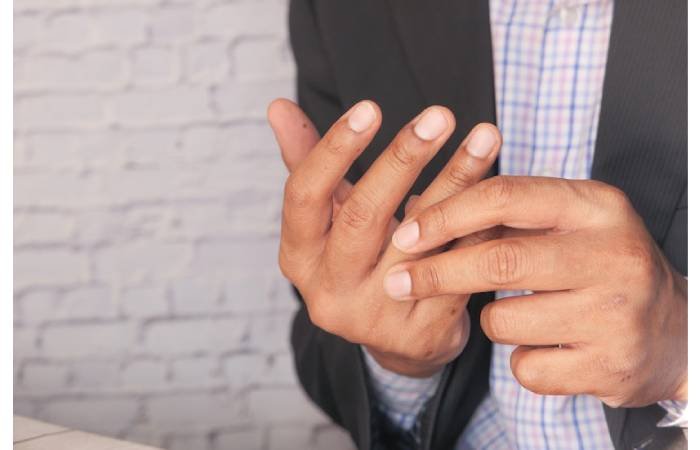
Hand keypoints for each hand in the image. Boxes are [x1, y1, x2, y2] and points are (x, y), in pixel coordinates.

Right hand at [268, 98, 500, 376]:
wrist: (397, 337)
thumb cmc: (360, 258)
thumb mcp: (329, 216)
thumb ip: (307, 161)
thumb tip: (277, 106)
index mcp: (298, 257)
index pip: (304, 196)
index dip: (334, 150)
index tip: (371, 106)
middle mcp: (327, 292)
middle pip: (362, 217)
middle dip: (403, 159)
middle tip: (439, 114)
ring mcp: (373, 318)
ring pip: (419, 241)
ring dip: (456, 182)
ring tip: (486, 137)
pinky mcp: (419, 335)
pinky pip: (456, 269)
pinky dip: (480, 227)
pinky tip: (502, 192)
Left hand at [385, 176, 686, 404]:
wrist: (675, 331)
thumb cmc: (600, 266)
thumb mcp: (569, 223)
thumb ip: (504, 214)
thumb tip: (417, 212)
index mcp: (598, 206)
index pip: (506, 197)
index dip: (446, 214)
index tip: (406, 232)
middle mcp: (614, 255)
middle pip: (499, 260)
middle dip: (436, 273)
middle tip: (397, 281)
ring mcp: (616, 314)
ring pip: (504, 319)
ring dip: (492, 320)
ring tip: (525, 315)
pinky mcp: (610, 366)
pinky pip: (524, 368)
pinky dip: (519, 360)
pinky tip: (549, 347)